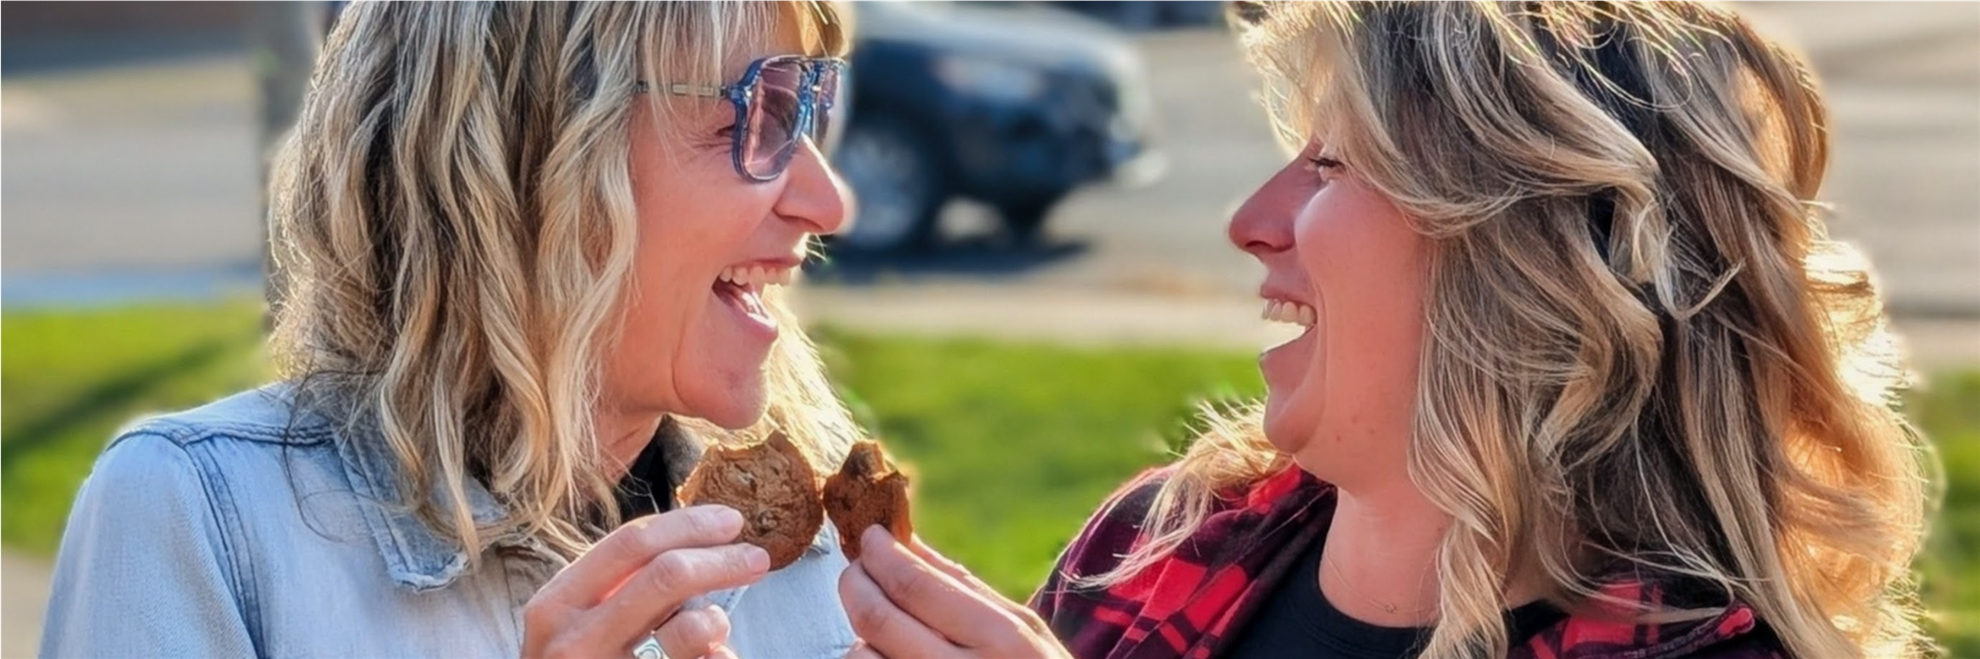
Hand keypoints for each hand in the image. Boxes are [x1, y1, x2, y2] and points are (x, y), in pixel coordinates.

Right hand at [521, 505, 768, 658]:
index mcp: (556, 605)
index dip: (688, 525)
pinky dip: (721, 657)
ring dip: (716, 621)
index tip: (729, 521)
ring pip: (692, 629)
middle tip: (757, 558)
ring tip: (711, 630)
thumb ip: (617, 584)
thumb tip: (697, 537)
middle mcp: (576, 642)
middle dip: (723, 560)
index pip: (632, 544)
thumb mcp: (572, 622)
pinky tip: (713, 658)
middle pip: (669, 576)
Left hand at [838, 526, 1070, 658]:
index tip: (870, 537)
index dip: (881, 555)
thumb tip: (908, 542)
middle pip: (878, 619)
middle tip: (856, 570)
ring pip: (862, 656)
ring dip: (861, 633)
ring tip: (884, 627)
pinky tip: (889, 654)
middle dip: (855, 583)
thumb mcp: (1024, 628)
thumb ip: (965, 585)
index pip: (917, 585)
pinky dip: (870, 658)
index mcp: (1002, 640)